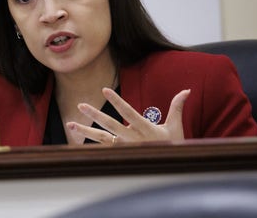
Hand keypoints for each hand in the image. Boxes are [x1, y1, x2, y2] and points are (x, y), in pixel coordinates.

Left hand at [66, 88, 190, 144]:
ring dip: (85, 131)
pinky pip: (102, 147)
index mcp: (145, 129)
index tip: (105, 90)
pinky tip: (77, 136)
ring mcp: (124, 148)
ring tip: (70, 125)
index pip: (128, 112)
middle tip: (80, 105)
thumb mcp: (175, 126)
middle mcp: (132, 139)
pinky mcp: (120, 153)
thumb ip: (176, 107)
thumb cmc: (172, 145)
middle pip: (110, 125)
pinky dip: (89, 143)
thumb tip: (186, 91)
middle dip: (95, 115)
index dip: (117, 101)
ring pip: (102, 139)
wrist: (170, 167)